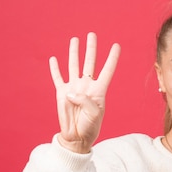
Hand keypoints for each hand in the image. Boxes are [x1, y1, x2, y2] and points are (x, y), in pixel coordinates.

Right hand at [49, 32, 120, 152]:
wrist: (76, 137)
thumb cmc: (90, 127)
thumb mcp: (94, 114)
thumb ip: (85, 100)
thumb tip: (71, 91)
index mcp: (99, 90)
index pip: (107, 70)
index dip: (112, 58)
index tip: (117, 45)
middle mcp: (86, 86)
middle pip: (90, 62)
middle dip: (91, 48)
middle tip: (92, 35)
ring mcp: (74, 88)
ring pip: (74, 65)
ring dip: (74, 52)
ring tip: (75, 39)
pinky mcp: (61, 93)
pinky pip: (58, 78)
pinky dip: (55, 68)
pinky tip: (54, 58)